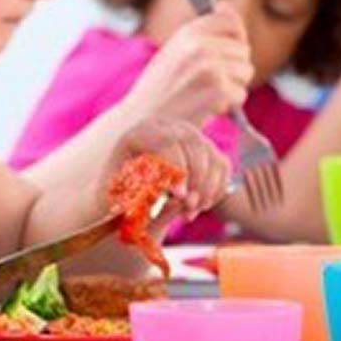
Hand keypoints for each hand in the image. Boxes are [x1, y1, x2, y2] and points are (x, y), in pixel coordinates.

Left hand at [107, 118, 231, 220]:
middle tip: (188, 207)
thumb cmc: (119, 198)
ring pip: (211, 156)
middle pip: (193, 143)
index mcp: (139, 134)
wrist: (127, 197)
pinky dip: (216, 189)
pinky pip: (222, 167)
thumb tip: (174, 197)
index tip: (179, 195)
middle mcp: (166, 128)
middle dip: (195, 178)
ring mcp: (188, 137)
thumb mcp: (122, 196)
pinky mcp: (205, 151)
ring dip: (206, 188)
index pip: (165, 140)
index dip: (176, 167)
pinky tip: (200, 207)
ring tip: (189, 212)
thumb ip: (142, 194)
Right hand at [127, 4, 253, 125]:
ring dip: (231, 87)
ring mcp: (210, 67)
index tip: (232, 48)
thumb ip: (199, 32)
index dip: (236, 35)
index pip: (229, 21)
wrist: (140, 122)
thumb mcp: (173, 52)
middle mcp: (199, 45)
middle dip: (232, 69)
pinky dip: (227, 105)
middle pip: (242, 51)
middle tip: (208, 84)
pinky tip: (204, 108)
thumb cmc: (159, 90)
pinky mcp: (218, 90)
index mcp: (187, 33)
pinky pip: (241, 94)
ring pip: (245, 72)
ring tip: (203, 95)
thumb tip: (227, 6)